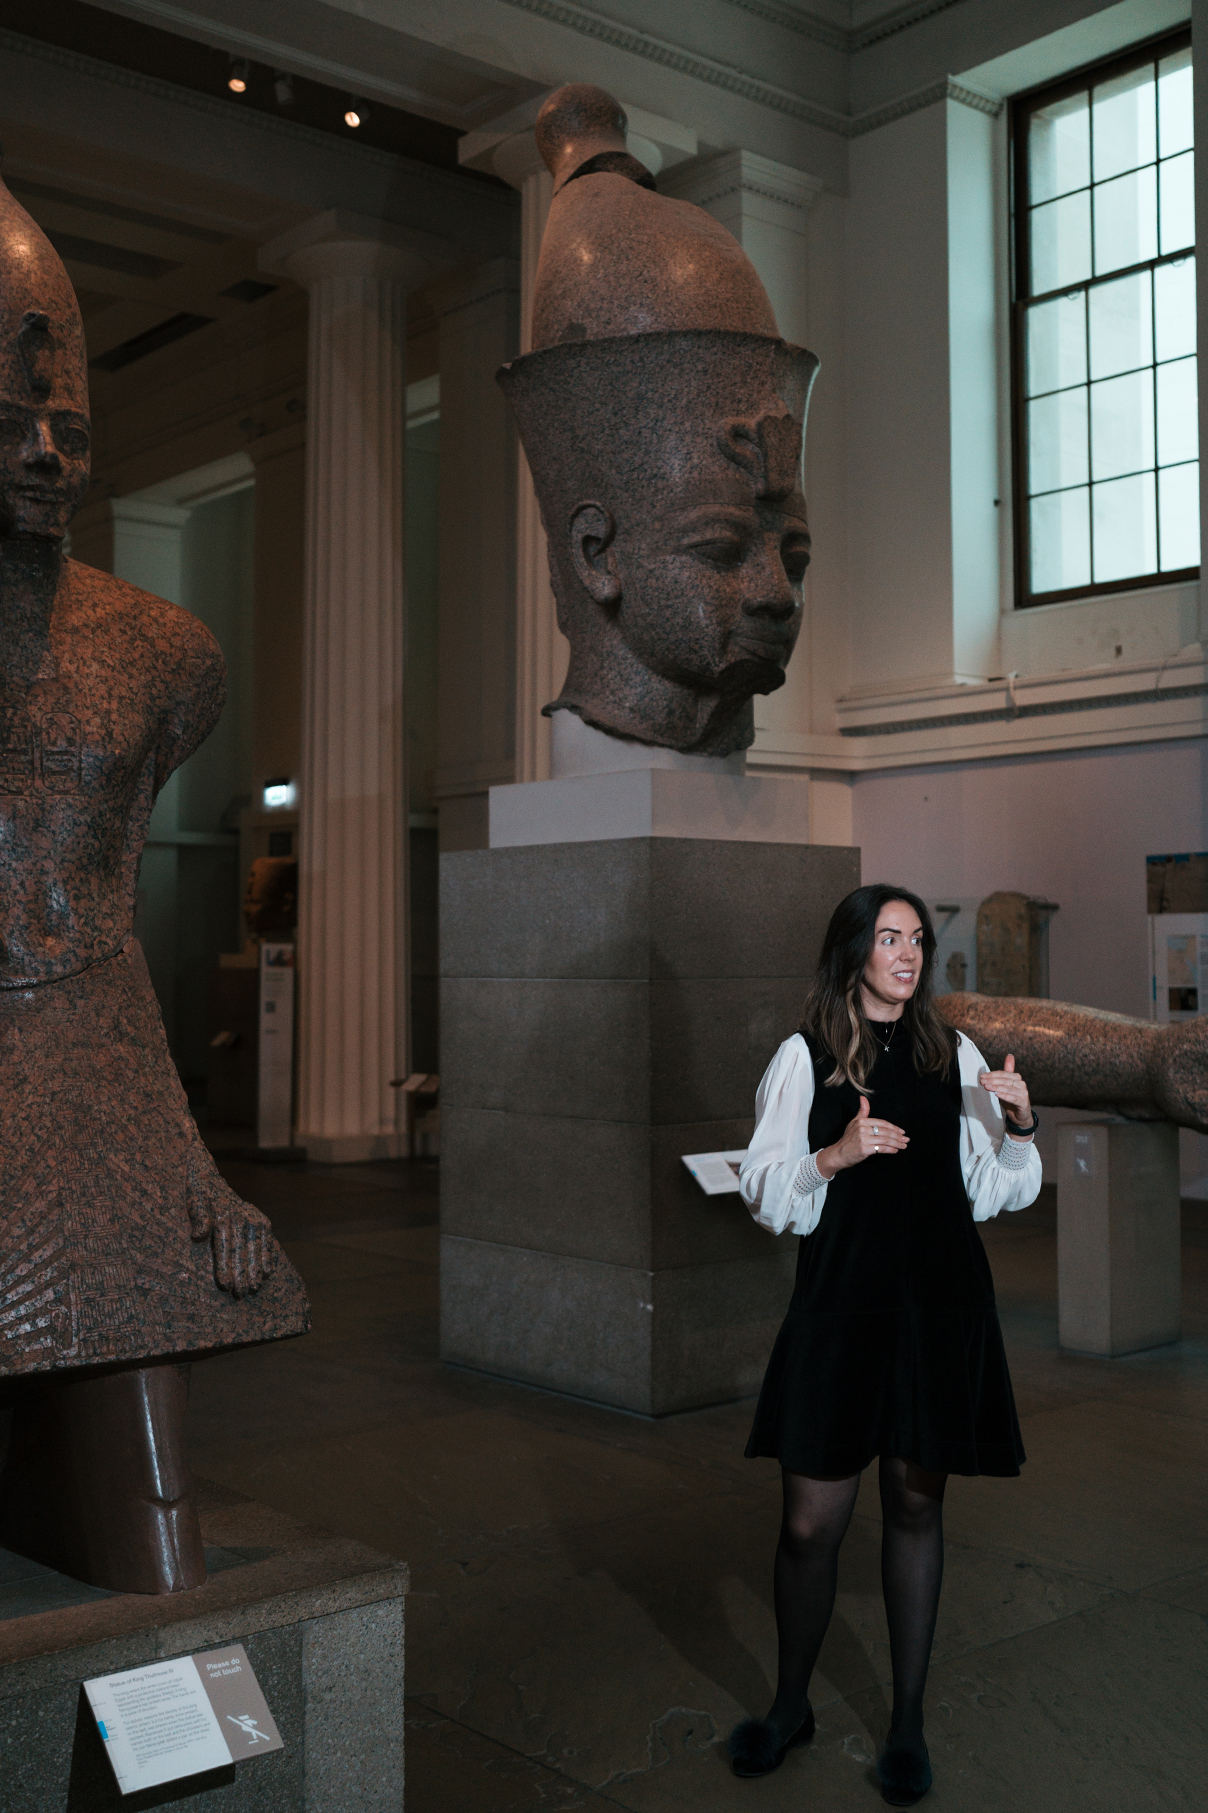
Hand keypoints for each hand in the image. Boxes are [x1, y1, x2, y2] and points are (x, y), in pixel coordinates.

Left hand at [186, 1165, 275, 1297]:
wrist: (208, 1177)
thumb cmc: (197, 1194)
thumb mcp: (193, 1200)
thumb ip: (198, 1216)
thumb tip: (198, 1234)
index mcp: (223, 1216)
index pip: (225, 1247)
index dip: (225, 1268)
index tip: (225, 1285)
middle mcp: (242, 1217)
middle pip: (242, 1251)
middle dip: (242, 1275)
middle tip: (240, 1294)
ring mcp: (254, 1218)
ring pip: (256, 1249)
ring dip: (256, 1270)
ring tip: (254, 1289)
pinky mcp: (262, 1220)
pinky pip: (267, 1241)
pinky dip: (268, 1257)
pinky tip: (267, 1273)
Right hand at [817, 1093, 908, 1177]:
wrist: (839, 1154)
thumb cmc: (848, 1139)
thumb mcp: (854, 1123)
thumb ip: (862, 1111)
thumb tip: (863, 1097)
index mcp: (861, 1121)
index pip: (882, 1123)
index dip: (894, 1127)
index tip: (902, 1132)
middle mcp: (862, 1129)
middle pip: (885, 1131)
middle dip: (898, 1136)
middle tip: (906, 1139)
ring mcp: (863, 1139)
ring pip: (885, 1140)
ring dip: (897, 1143)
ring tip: (903, 1145)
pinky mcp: (864, 1149)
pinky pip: (881, 1149)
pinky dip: (890, 1150)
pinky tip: (895, 1151)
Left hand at [979, 1052, 1032, 1134]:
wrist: (1019, 1115)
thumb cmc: (1011, 1098)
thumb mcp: (1005, 1085)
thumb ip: (1005, 1073)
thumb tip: (1010, 1055)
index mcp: (1016, 1077)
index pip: (1003, 1074)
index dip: (992, 1075)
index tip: (981, 1076)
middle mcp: (1021, 1083)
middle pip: (1005, 1080)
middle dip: (992, 1080)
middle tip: (982, 1082)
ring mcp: (1023, 1093)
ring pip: (1008, 1088)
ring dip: (996, 1087)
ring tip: (986, 1087)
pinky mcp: (1023, 1102)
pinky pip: (1012, 1098)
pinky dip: (1004, 1096)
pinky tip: (996, 1094)